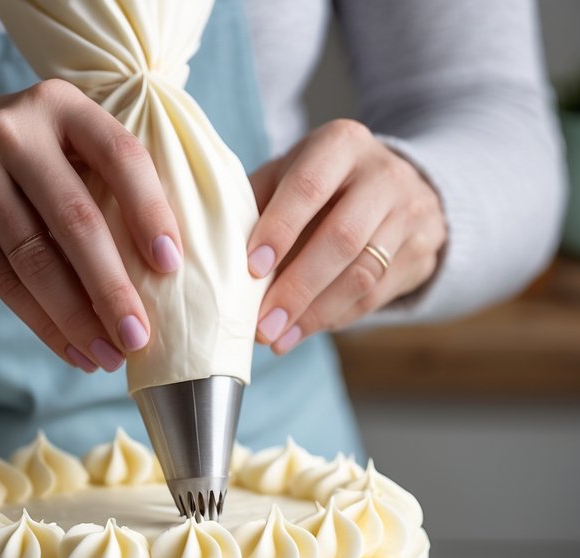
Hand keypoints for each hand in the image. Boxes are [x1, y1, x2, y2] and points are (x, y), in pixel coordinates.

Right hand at [0, 84, 183, 372]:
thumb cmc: (8, 158)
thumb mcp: (50, 141)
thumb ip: (97, 179)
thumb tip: (158, 273)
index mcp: (60, 105)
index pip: (120, 156)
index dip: (150, 212)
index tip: (170, 265)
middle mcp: (15, 131)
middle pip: (76, 221)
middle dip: (113, 289)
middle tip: (140, 338)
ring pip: (37, 261)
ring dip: (79, 320)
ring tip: (109, 357)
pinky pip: (5, 283)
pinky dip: (44, 325)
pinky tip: (72, 350)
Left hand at [247, 119, 446, 352]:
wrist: (395, 187)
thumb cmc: (322, 184)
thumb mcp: (289, 174)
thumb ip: (256, 204)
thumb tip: (214, 252)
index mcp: (342, 143)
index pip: (309, 186)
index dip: (280, 228)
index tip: (252, 269)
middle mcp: (383, 173)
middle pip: (341, 238)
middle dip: (297, 287)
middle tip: (262, 325)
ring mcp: (409, 213)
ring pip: (362, 273)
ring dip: (314, 313)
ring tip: (277, 338)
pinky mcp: (420, 251)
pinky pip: (376, 295)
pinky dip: (334, 318)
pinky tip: (302, 332)